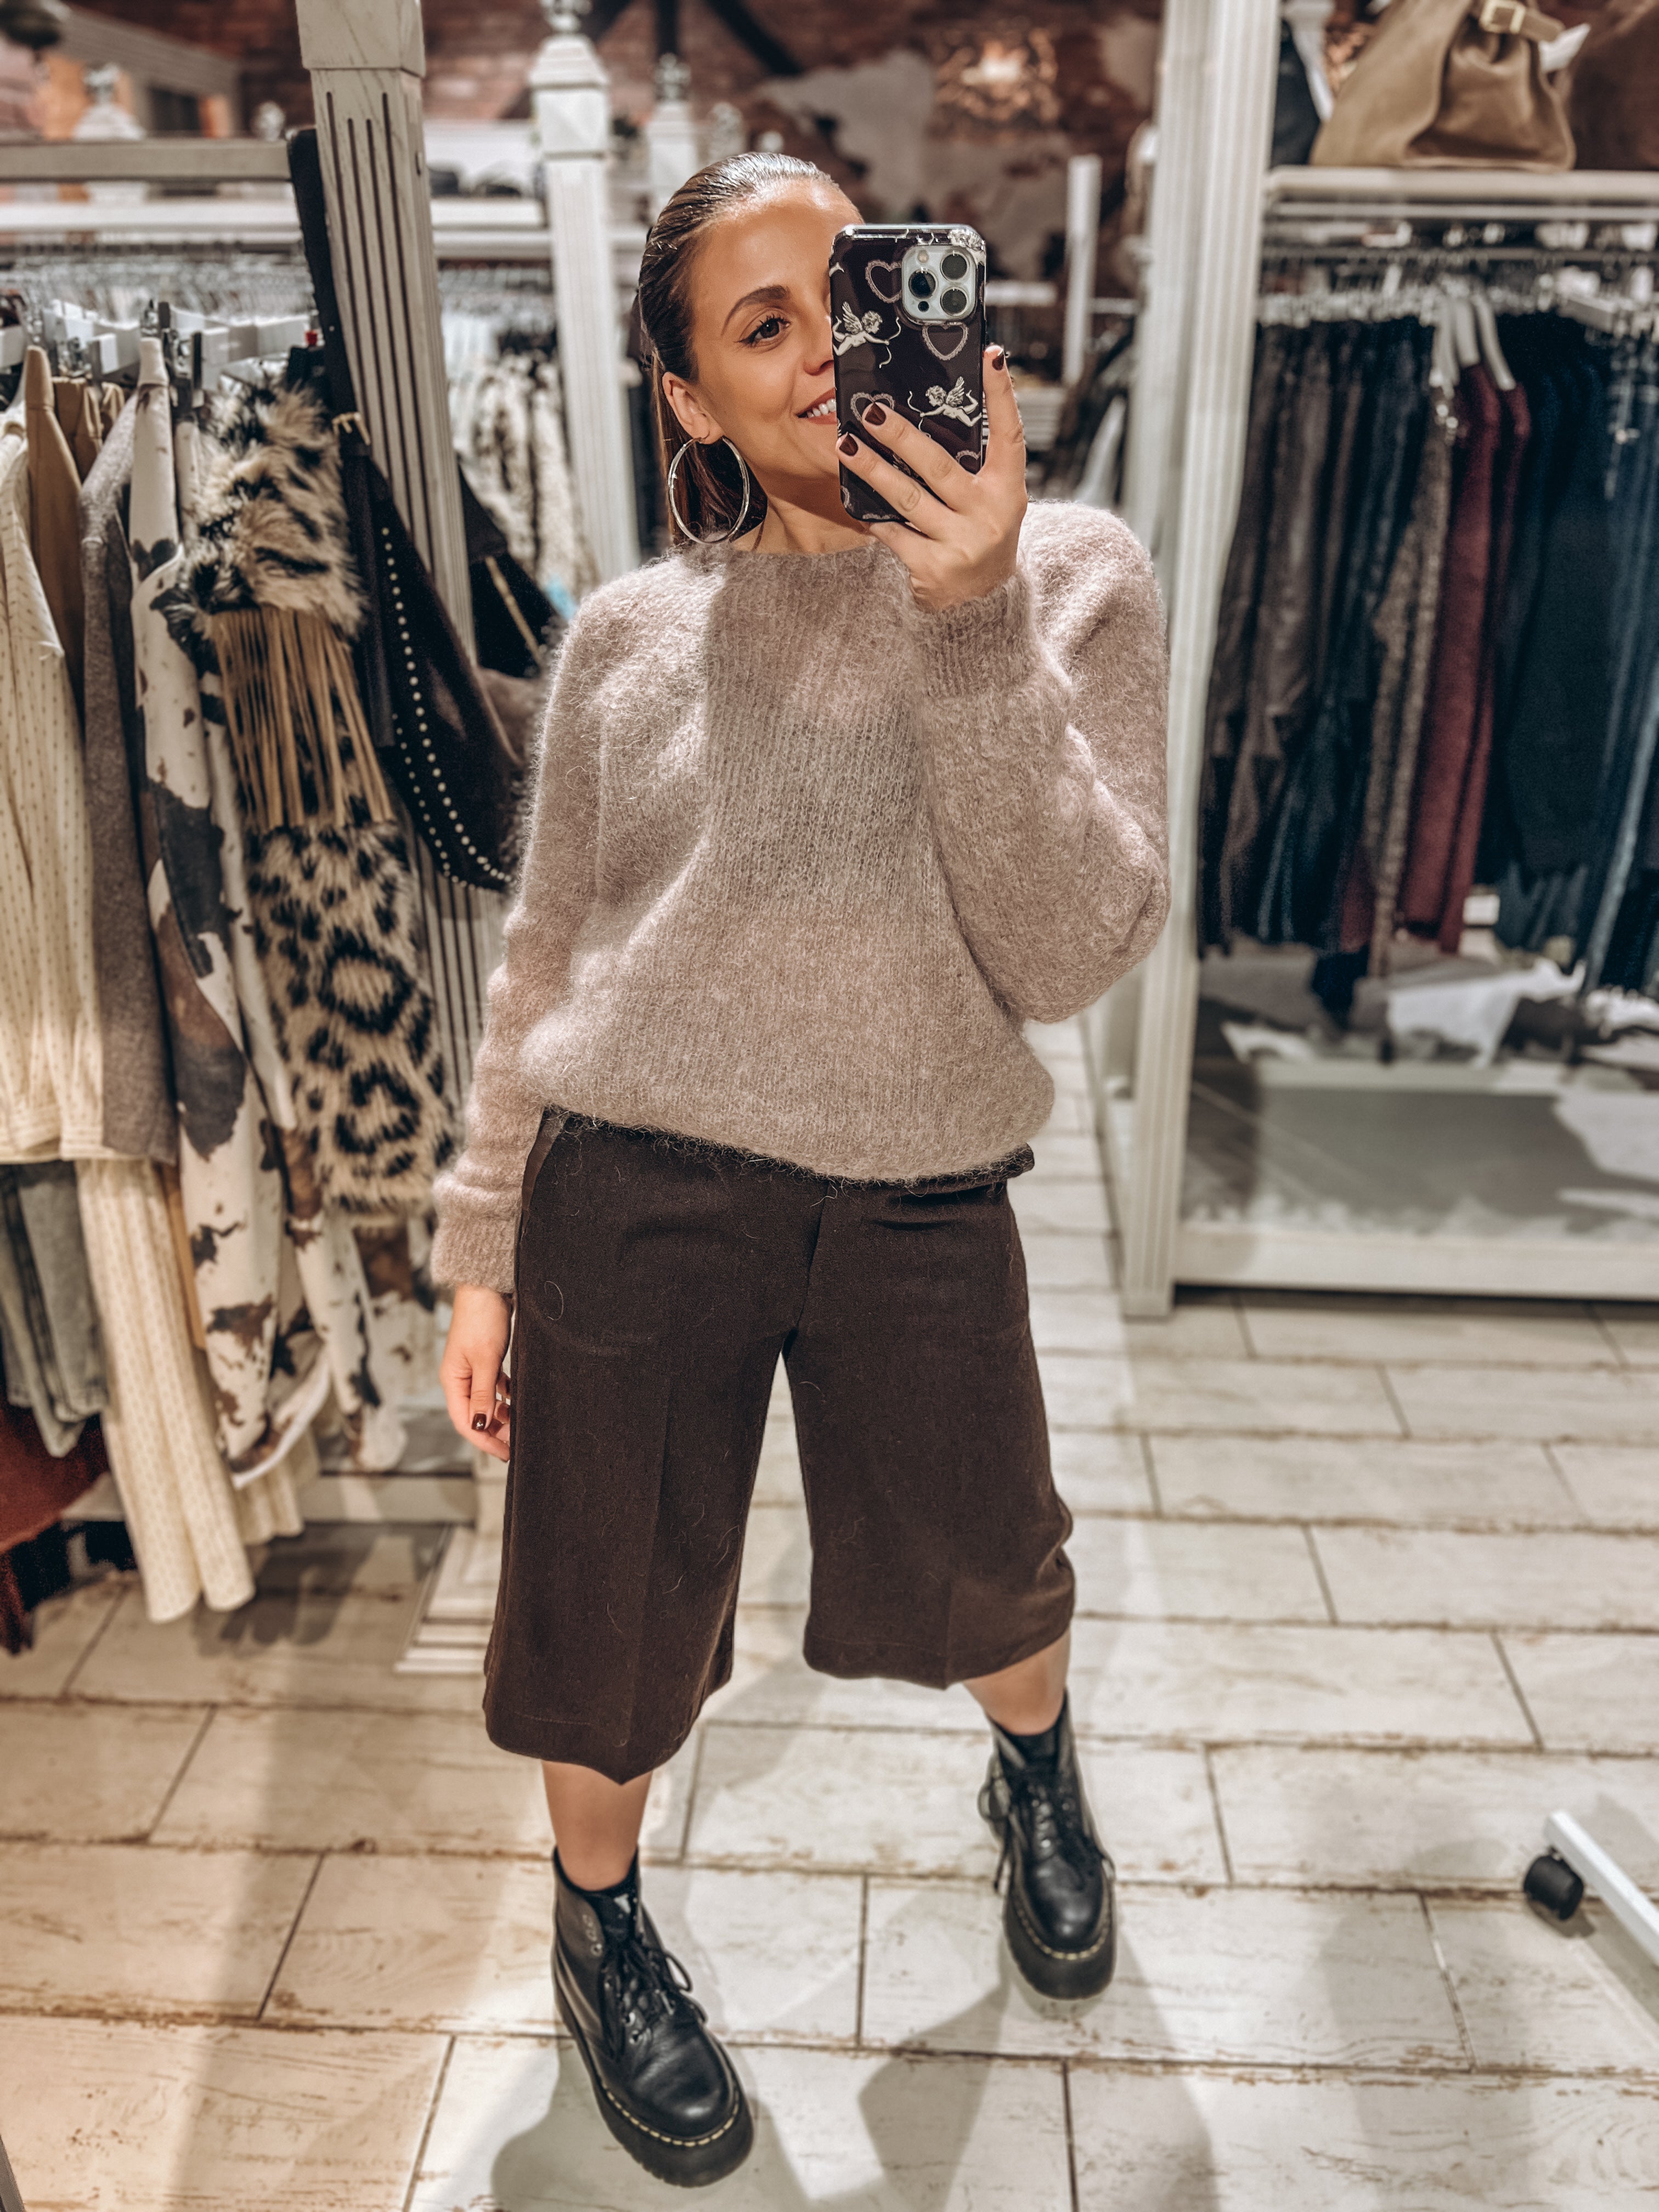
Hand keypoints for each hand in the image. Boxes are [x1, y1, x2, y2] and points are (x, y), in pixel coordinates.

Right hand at [441, 1283, 513, 1463]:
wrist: (487, 1287)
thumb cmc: (482, 1319)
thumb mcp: (485, 1360)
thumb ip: (482, 1394)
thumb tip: (479, 1425)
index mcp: (453, 1381)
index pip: (465, 1422)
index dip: (485, 1440)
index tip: (505, 1453)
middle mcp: (460, 1378)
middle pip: (475, 1415)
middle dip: (495, 1431)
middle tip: (517, 1443)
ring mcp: (472, 1370)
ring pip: (486, 1402)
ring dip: (501, 1415)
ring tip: (519, 1424)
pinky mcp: (485, 1360)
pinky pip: (494, 1387)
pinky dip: (504, 1396)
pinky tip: (515, 1400)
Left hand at [837, 346, 1026, 610]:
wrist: (982, 604)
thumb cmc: (979, 535)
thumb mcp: (991, 500)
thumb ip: (972, 464)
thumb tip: (928, 412)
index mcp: (1008, 490)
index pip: (1009, 435)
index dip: (1002, 396)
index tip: (991, 356)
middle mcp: (989, 515)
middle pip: (939, 466)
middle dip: (900, 436)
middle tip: (870, 411)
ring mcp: (961, 543)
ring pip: (908, 499)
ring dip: (872, 469)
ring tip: (845, 445)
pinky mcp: (933, 568)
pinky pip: (894, 533)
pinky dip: (874, 515)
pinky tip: (856, 497)